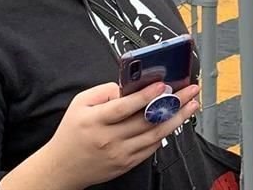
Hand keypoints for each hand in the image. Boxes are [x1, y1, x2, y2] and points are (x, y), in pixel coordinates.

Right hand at [38, 82, 200, 188]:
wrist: (61, 168)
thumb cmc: (72, 133)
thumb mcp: (80, 104)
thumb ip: (105, 90)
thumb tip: (130, 86)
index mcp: (96, 120)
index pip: (124, 107)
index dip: (145, 95)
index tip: (163, 85)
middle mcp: (109, 138)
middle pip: (147, 120)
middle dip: (173, 103)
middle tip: (189, 91)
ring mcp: (120, 153)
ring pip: (155, 135)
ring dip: (178, 118)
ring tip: (191, 104)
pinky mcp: (127, 163)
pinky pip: (152, 147)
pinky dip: (166, 133)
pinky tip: (175, 121)